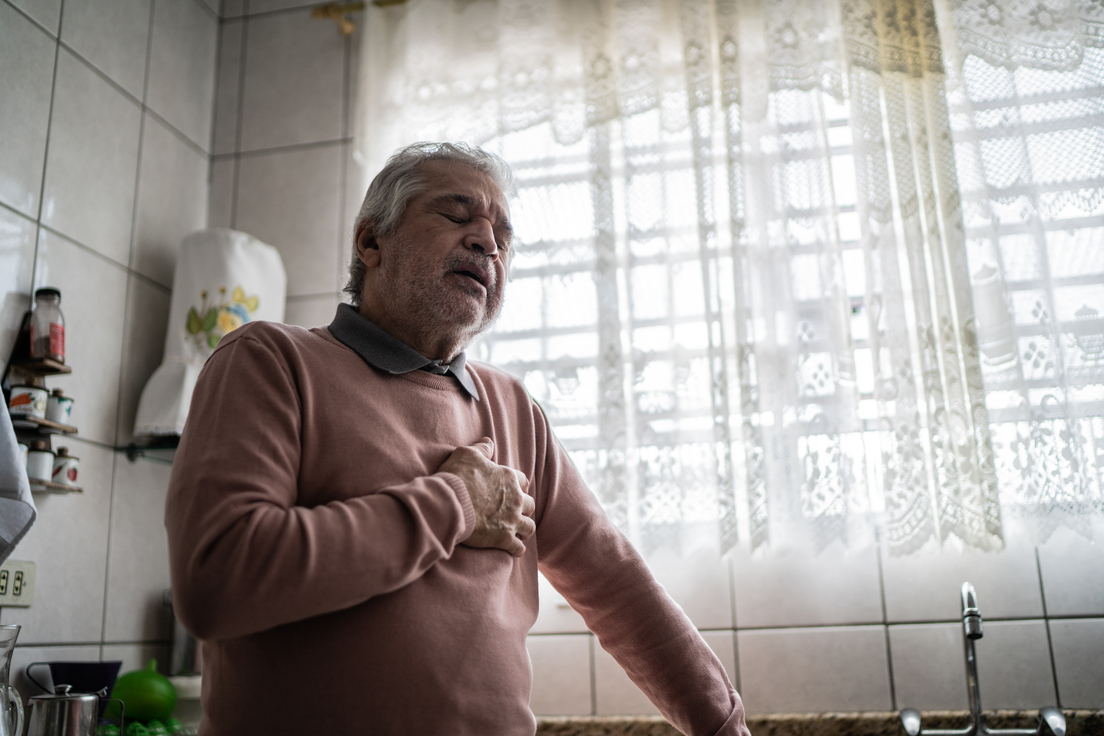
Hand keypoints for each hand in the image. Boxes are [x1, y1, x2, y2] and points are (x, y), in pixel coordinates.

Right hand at [438, 437, 535, 555]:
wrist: (450, 503)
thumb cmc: (457, 477)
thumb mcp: (467, 454)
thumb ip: (481, 448)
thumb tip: (489, 442)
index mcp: (509, 478)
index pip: (523, 481)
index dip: (519, 486)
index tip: (513, 490)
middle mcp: (515, 499)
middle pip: (530, 505)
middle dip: (524, 508)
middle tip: (515, 512)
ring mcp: (511, 520)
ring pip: (529, 527)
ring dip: (524, 529)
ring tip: (518, 532)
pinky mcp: (504, 538)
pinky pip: (518, 548)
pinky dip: (517, 549)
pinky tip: (513, 550)